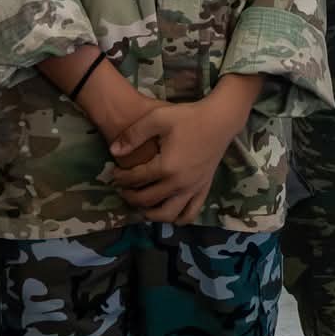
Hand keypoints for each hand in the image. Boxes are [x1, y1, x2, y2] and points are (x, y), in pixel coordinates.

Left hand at [109, 98, 243, 223]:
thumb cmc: (189, 116)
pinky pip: (190, 213)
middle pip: (148, 200)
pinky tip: (169, 213)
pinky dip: (178, 218)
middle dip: (130, 197)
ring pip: (168, 214)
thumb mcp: (157, 118)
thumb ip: (133, 135)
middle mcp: (179, 184)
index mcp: (166, 167)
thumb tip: (113, 151)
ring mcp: (193, 189)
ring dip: (151, 214)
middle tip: (122, 189)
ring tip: (141, 206)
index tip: (114, 173)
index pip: (136, 179)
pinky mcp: (204, 189)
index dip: (121, 178)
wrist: (220, 119)